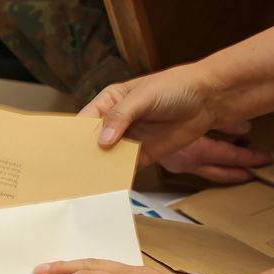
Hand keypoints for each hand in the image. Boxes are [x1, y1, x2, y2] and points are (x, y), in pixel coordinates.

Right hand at [80, 64, 270, 181]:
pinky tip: (109, 185)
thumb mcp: (143, 97)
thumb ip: (121, 116)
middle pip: (93, 142)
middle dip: (84, 155)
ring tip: (87, 183)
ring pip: (107, 157)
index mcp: (109, 102)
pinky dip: (118, 177)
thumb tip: (103, 141)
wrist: (207, 99)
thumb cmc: (174, 87)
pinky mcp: (143, 155)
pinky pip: (125, 168)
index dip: (74, 136)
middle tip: (73, 172)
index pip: (85, 121)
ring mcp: (129, 140)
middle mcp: (115, 122)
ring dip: (100, 169)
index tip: (66, 151)